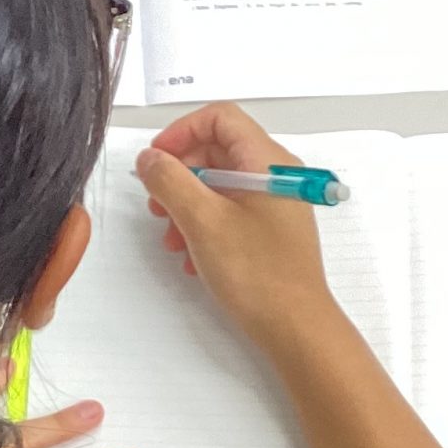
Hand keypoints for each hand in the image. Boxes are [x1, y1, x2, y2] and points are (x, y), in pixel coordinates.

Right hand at [136, 102, 349, 360]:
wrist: (297, 328)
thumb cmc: (258, 274)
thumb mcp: (202, 221)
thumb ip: (170, 181)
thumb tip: (150, 158)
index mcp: (267, 161)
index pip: (220, 118)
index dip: (182, 132)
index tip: (156, 160)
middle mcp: (276, 175)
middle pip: (218, 151)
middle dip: (181, 174)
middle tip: (157, 204)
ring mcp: (276, 204)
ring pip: (221, 185)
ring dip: (188, 205)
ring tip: (172, 238)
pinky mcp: (271, 230)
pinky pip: (231, 211)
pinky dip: (205, 225)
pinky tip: (191, 256)